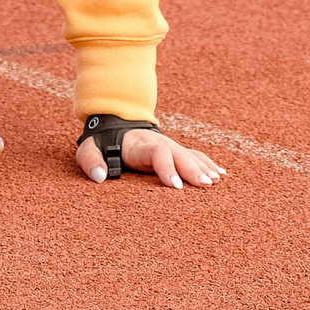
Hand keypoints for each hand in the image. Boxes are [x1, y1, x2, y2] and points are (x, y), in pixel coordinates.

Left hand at [74, 126, 227, 188]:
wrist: (114, 123)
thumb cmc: (101, 143)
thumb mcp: (88, 149)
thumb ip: (90, 161)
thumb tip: (99, 177)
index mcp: (139, 144)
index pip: (157, 153)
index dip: (167, 168)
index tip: (175, 186)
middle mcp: (158, 143)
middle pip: (179, 154)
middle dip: (193, 169)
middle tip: (205, 185)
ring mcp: (169, 145)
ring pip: (190, 155)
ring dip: (203, 167)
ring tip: (215, 181)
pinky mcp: (174, 150)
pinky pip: (194, 155)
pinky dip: (208, 163)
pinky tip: (221, 174)